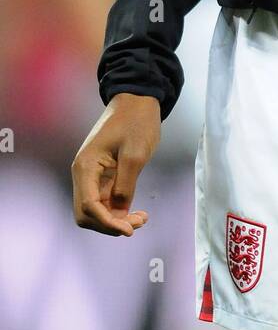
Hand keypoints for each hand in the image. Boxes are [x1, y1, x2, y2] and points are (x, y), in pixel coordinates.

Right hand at [72, 94, 160, 235]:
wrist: (137, 100)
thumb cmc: (136, 122)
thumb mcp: (135, 154)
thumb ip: (126, 184)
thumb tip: (119, 210)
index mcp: (86, 166)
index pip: (89, 206)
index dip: (107, 222)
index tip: (129, 230)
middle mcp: (83, 173)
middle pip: (87, 214)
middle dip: (110, 225)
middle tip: (137, 224)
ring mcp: (92, 176)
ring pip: (96, 211)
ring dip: (115, 220)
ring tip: (142, 219)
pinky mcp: (103, 176)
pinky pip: (105, 202)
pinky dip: (118, 211)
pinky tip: (137, 213)